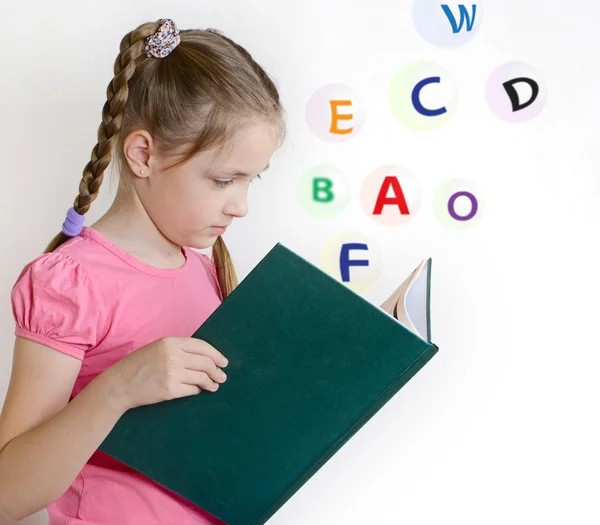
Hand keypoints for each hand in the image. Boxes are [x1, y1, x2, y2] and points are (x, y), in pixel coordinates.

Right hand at [103, 337, 228, 411]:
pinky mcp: (170, 390)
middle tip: (222, 376)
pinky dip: (198, 390)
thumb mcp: (157, 348)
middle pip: (205, 363)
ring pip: (202, 377)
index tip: (223, 362)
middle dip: (217, 371)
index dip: (216, 354)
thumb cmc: (138, 365)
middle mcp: (173, 356)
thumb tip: (204, 357)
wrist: (119, 385)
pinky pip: (192, 390)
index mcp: (170, 342)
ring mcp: (172, 374)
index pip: (202, 346)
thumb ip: (178, 349)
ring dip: (211, 382)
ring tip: (214, 385)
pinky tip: (199, 390)